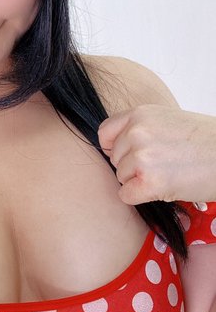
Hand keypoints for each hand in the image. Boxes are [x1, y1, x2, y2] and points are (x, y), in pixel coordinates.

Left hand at [98, 104, 215, 204]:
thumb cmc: (207, 140)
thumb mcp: (168, 120)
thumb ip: (142, 128)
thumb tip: (119, 147)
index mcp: (140, 114)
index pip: (105, 133)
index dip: (115, 147)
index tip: (128, 155)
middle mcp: (137, 132)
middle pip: (114, 158)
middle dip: (132, 166)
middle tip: (161, 166)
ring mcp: (142, 156)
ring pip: (121, 177)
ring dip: (139, 181)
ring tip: (168, 174)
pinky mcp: (150, 181)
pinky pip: (127, 195)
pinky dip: (141, 197)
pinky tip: (162, 189)